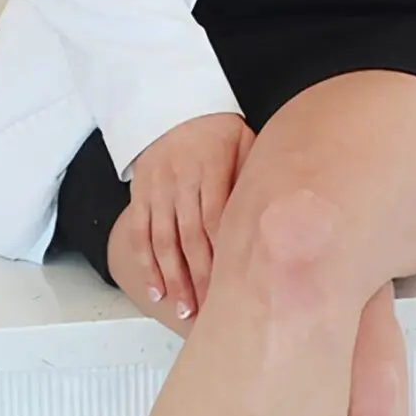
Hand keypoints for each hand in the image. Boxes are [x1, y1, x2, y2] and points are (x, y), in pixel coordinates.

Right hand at [122, 113, 254, 319]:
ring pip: (164, 241)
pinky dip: (147, 265)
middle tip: (210, 311)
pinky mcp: (140, 196)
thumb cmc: (215, 127)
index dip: (223, 254)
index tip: (233, 284)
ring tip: (184, 309)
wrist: (170, 105)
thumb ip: (254, 175)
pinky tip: (156, 290)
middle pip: (191, 237)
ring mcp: (157, 190)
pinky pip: (140, 235)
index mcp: (211, 168)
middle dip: (201, 277)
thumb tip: (274, 210)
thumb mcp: (244, 139)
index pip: (217, 218)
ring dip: (174, 279)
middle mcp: (182, 181)